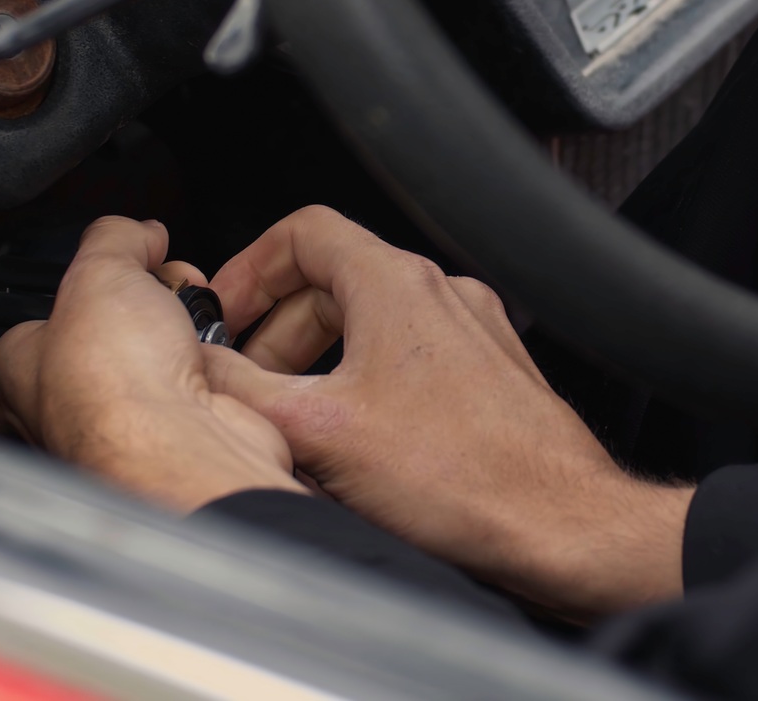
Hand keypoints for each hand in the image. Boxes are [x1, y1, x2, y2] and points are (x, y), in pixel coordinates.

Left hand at [0, 216, 304, 512]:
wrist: (184, 446)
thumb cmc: (117, 388)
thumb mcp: (99, 270)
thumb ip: (115, 238)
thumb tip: (139, 232)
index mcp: (15, 375)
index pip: (6, 342)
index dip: (40, 304)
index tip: (64, 282)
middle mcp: (63, 406)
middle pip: (94, 332)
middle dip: (131, 298)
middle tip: (146, 279)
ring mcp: (124, 420)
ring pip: (147, 350)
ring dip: (174, 318)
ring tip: (184, 304)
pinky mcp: (177, 426)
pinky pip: (189, 373)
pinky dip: (207, 351)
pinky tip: (209, 340)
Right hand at [204, 206, 692, 620]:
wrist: (556, 525)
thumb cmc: (465, 478)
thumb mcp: (318, 431)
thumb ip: (243, 390)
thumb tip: (201, 369)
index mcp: (397, 285)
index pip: (304, 232)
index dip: (250, 267)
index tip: (224, 310)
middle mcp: (442, 296)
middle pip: (334, 282)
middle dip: (279, 330)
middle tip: (248, 378)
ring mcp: (474, 334)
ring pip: (373, 325)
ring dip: (321, 362)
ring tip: (294, 417)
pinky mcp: (492, 376)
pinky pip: (411, 361)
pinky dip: (367, 385)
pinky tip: (353, 443)